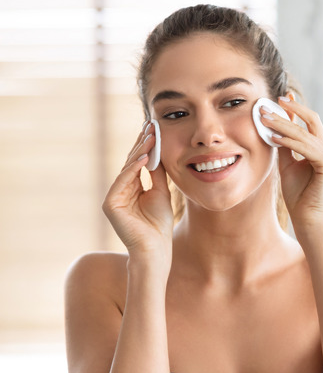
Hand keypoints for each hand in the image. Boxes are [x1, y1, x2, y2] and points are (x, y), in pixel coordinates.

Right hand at [102, 121, 172, 258]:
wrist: (155, 248)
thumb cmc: (159, 224)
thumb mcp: (161, 193)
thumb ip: (156, 174)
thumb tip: (156, 153)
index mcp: (132, 187)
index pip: (138, 162)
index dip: (146, 146)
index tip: (154, 128)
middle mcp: (121, 190)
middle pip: (132, 162)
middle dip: (142, 143)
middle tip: (151, 125)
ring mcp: (114, 196)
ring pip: (127, 169)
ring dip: (140, 152)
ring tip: (151, 136)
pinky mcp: (110, 204)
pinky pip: (123, 181)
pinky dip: (133, 169)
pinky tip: (144, 157)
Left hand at [259, 97, 322, 229]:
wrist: (306, 218)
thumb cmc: (298, 195)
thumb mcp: (288, 165)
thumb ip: (285, 147)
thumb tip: (275, 128)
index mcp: (322, 150)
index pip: (311, 123)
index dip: (297, 110)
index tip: (282, 98)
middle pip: (312, 121)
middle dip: (292, 110)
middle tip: (273, 101)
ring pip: (305, 134)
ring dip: (284, 125)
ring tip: (265, 119)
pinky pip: (306, 148)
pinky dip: (290, 142)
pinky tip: (275, 137)